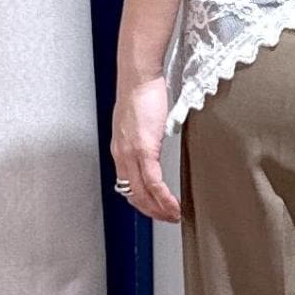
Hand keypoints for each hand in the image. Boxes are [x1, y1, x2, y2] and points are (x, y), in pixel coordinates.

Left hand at [110, 75, 180, 221]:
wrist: (139, 76)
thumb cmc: (142, 91)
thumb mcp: (142, 120)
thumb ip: (146, 135)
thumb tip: (156, 140)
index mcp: (120, 149)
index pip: (128, 185)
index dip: (142, 202)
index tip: (156, 209)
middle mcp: (121, 155)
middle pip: (133, 195)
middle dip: (151, 212)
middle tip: (168, 218)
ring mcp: (130, 154)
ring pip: (142, 193)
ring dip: (159, 210)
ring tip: (173, 216)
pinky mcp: (143, 149)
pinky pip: (153, 182)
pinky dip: (164, 198)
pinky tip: (173, 205)